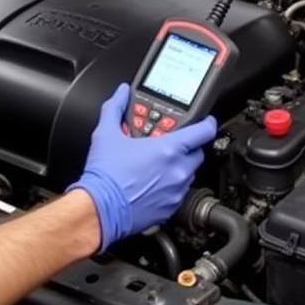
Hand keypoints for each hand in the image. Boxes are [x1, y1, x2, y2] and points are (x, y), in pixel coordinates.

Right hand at [68, 84, 216, 249]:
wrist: (97, 211)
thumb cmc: (104, 177)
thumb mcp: (106, 134)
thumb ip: (115, 108)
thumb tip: (120, 94)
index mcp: (169, 149)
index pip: (204, 131)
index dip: (207, 123)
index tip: (205, 121)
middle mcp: (178, 170)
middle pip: (197, 152)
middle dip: (187, 146)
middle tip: (170, 143)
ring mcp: (176, 191)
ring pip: (190, 173)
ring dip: (180, 166)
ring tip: (159, 164)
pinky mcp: (170, 209)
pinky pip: (180, 192)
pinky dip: (172, 186)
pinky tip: (154, 182)